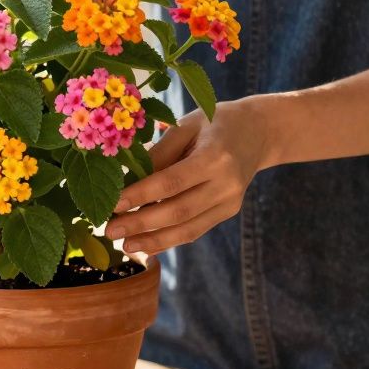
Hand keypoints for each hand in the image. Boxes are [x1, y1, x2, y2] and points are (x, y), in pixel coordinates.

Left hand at [105, 99, 272, 252]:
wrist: (259, 132)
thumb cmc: (215, 122)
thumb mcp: (186, 126)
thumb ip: (158, 153)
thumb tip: (124, 181)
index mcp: (216, 156)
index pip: (171, 182)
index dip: (140, 195)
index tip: (112, 204)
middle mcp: (227, 184)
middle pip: (178, 211)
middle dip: (141, 224)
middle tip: (109, 231)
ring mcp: (230, 202)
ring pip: (188, 229)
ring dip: (153, 240)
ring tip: (125, 246)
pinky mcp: (228, 212)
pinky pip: (196, 230)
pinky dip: (169, 240)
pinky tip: (146, 245)